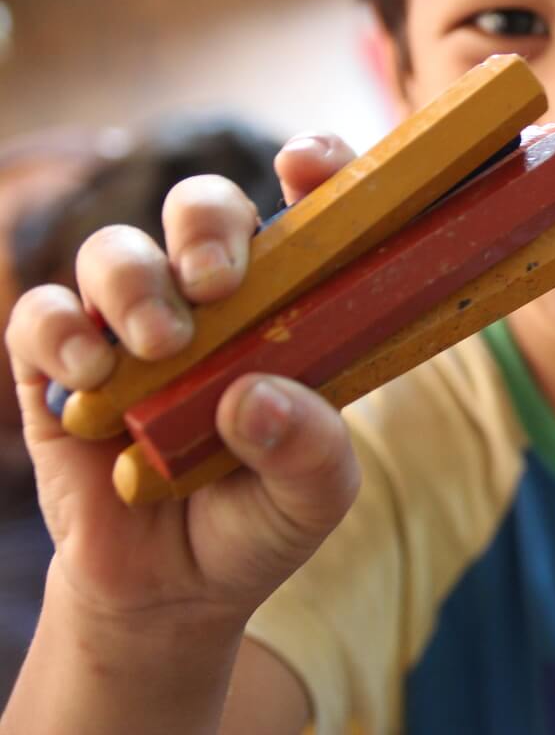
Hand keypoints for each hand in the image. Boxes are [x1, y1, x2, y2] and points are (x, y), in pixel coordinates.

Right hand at [3, 133, 361, 637]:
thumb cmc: (259, 520)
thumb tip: (253, 396)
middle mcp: (213, 299)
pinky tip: (89, 372)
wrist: (169, 589)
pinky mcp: (59, 363)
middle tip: (218, 283)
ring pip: (117, 250)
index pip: (310, 212)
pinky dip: (60, 329)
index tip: (304, 163)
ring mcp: (132, 324)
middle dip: (207, 225)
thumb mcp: (314, 497)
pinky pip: (42, 312)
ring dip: (135, 283)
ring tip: (162, 347)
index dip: (314, 168)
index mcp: (292, 304)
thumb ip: (310, 449)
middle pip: (202, 208)